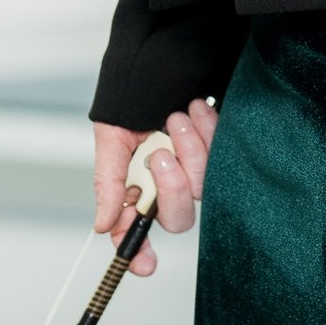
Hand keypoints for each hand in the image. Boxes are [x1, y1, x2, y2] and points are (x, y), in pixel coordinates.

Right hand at [93, 101, 216, 276]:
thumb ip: (108, 183)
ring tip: (177, 117)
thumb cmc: (133, 96)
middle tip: (160, 153)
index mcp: (138, 188)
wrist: (164, 59)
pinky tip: (197, 109)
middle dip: (172, 187)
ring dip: (189, 148)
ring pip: (201, 185)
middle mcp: (168, 185)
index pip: (137, 232)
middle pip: (178, 218)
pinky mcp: (220, 151)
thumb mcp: (111, 139)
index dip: (139, 253)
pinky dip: (208, 130)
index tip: (145, 265)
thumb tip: (102, 225)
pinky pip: (223, 157)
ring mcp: (196, 170)